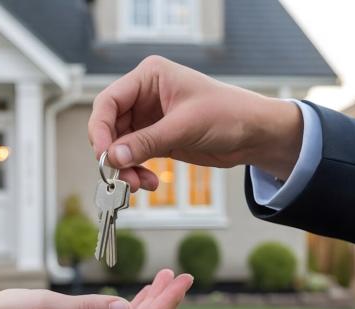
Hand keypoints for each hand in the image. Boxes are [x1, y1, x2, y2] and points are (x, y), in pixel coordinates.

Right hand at [88, 55, 303, 190]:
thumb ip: (146, 142)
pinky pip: (134, 157)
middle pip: (109, 127)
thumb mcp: (185, 126)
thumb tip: (113, 157)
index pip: (109, 101)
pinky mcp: (156, 138)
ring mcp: (148, 119)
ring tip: (139, 185)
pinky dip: (136, 171)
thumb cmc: (229, 114)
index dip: (100, 129)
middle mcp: (144, 96)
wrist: (255, 134)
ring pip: (119, 146)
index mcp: (149, 77)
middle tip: (121, 176)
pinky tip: (149, 182)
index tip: (103, 154)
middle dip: (114, 154)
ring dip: (125, 168)